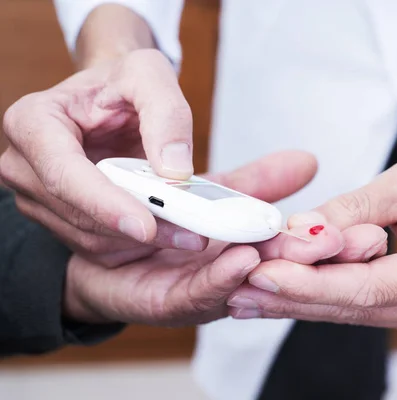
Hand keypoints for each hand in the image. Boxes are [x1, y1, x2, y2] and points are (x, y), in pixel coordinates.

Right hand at [0, 49, 199, 261]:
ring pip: (92, 238)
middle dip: (137, 228)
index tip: (146, 226)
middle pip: (80, 215)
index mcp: (33, 123)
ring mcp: (40, 198)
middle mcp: (26, 166)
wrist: (112, 97)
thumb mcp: (149, 75)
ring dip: (143, 242)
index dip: (105, 204)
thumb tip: (174, 169)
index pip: (65, 175)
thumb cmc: (121, 82)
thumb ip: (166, 115)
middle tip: (192, 234)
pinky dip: (136, 246)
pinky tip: (168, 233)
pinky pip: (99, 247)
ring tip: (190, 233)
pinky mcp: (61, 220)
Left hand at [64, 153, 388, 324]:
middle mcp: (234, 276)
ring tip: (311, 249)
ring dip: (282, 269)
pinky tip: (243, 260)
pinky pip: (197, 293)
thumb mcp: (217, 188)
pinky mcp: (169, 304)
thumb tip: (308, 161)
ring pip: (251, 286)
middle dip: (322, 257)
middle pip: (286, 271)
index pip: (303, 246)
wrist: (97, 233)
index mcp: (251, 249)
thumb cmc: (160, 215)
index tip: (369, 229)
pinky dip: (222, 278)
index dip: (336, 240)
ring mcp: (206, 293)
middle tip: (360, 243)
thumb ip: (260, 181)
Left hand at [226, 92, 396, 334]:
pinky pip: (361, 304)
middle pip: (353, 307)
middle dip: (292, 297)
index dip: (309, 284)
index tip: (260, 273)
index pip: (367, 287)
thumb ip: (354, 211)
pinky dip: (320, 295)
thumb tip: (300, 235)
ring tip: (245, 293)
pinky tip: (282, 291)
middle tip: (236, 290)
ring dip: (299, 301)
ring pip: (352, 311)